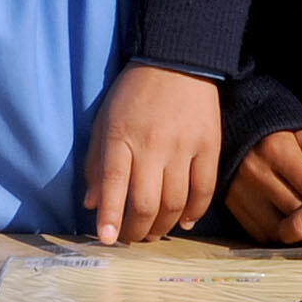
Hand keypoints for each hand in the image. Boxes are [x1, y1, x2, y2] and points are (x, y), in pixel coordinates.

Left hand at [85, 64, 223, 244]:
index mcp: (121, 137)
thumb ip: (96, 163)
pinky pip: (204, 190)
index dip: (110, 216)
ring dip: (162, 227)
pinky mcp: (209, 146)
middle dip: (136, 230)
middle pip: (145, 203)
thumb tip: (92, 204)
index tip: (107, 240)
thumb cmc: (133, 93)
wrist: (178, 61)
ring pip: (174, 203)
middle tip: (131, 238)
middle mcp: (152, 145)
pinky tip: (185, 222)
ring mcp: (183, 147)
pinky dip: (195, 212)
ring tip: (153, 233)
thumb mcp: (104, 121)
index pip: (113, 184)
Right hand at [220, 124, 301, 241]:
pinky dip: (279, 236)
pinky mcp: (234, 207)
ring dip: (299, 233)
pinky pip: (262, 234)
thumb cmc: (280, 135)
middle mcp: (255, 171)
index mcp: (276, 148)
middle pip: (297, 212)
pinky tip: (290, 226)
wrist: (235, 135)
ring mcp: (240, 192)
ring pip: (279, 229)